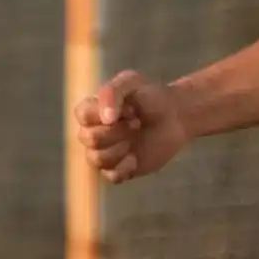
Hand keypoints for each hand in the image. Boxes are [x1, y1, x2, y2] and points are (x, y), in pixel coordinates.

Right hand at [73, 70, 188, 184]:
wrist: (176, 116)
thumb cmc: (151, 96)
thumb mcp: (131, 82)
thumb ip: (111, 93)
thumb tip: (105, 120)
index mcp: (92, 111)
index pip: (82, 116)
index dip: (104, 114)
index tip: (130, 109)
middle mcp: (94, 132)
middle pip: (88, 138)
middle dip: (116, 131)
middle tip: (137, 122)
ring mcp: (106, 152)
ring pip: (95, 159)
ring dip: (118, 149)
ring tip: (135, 138)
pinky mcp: (120, 169)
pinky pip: (111, 177)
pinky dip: (124, 168)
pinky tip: (136, 158)